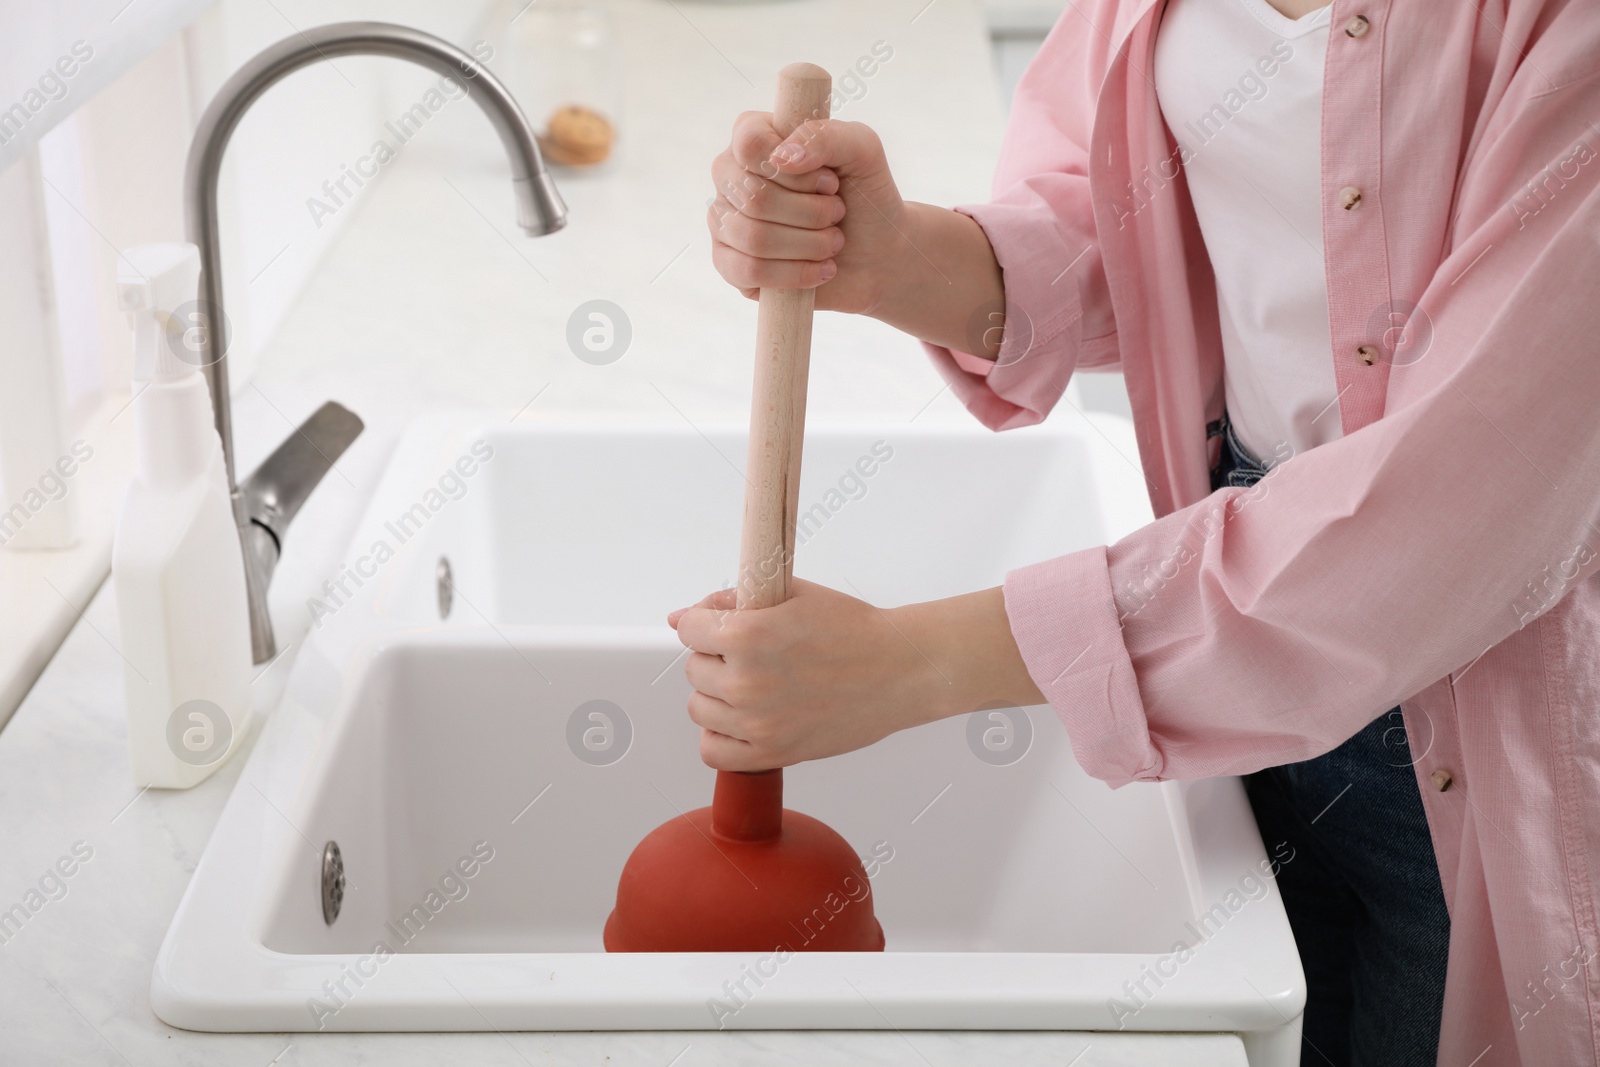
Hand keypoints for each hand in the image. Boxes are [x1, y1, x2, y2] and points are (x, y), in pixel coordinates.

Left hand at [667, 580, 1044, 770]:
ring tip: (753, 685)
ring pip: (698, 708)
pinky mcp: (772, 753)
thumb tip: (680, 617)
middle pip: (693, 669)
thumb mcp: (791, 595)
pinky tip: (743, 719)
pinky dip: (720, 736)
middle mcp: (746, 682)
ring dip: (717, 695)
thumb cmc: (855, 630)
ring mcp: (757, 723)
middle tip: (753, 655)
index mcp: (748, 634)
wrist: (900, 669)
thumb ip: (731, 601)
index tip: (724, 627)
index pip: (689, 629)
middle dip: (715, 657)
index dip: (706, 623)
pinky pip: (713, 752)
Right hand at [707, 113, 909, 316]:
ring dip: (809, 245)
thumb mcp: (862, 150)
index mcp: (754, 137)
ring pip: (753, 237)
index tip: (831, 183)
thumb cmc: (865, 198)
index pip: (750, 144)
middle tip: (837, 215)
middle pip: (754, 197)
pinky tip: (820, 269)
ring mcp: (724, 221)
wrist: (878, 256)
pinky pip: (747, 271)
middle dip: (812, 214)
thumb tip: (781, 157)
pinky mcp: (729, 264)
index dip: (797, 172)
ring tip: (833, 243)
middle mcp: (730, 176)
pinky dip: (794, 274)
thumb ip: (824, 135)